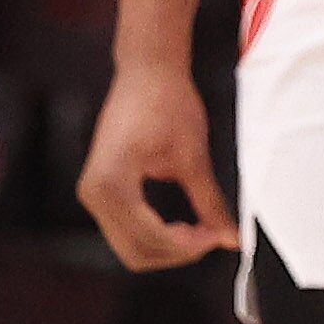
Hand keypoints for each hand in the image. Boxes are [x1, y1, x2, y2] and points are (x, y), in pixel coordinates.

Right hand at [78, 65, 238, 270]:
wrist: (147, 71)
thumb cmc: (168, 102)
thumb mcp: (193, 155)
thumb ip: (209, 201)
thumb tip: (230, 236)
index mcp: (111, 183)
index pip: (150, 236)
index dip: (189, 245)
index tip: (220, 237)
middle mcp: (93, 193)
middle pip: (136, 251)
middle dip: (178, 251)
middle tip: (214, 236)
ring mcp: (93, 193)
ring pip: (129, 245)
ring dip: (167, 247)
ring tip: (202, 230)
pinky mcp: (100, 189)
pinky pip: (126, 229)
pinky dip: (155, 234)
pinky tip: (184, 225)